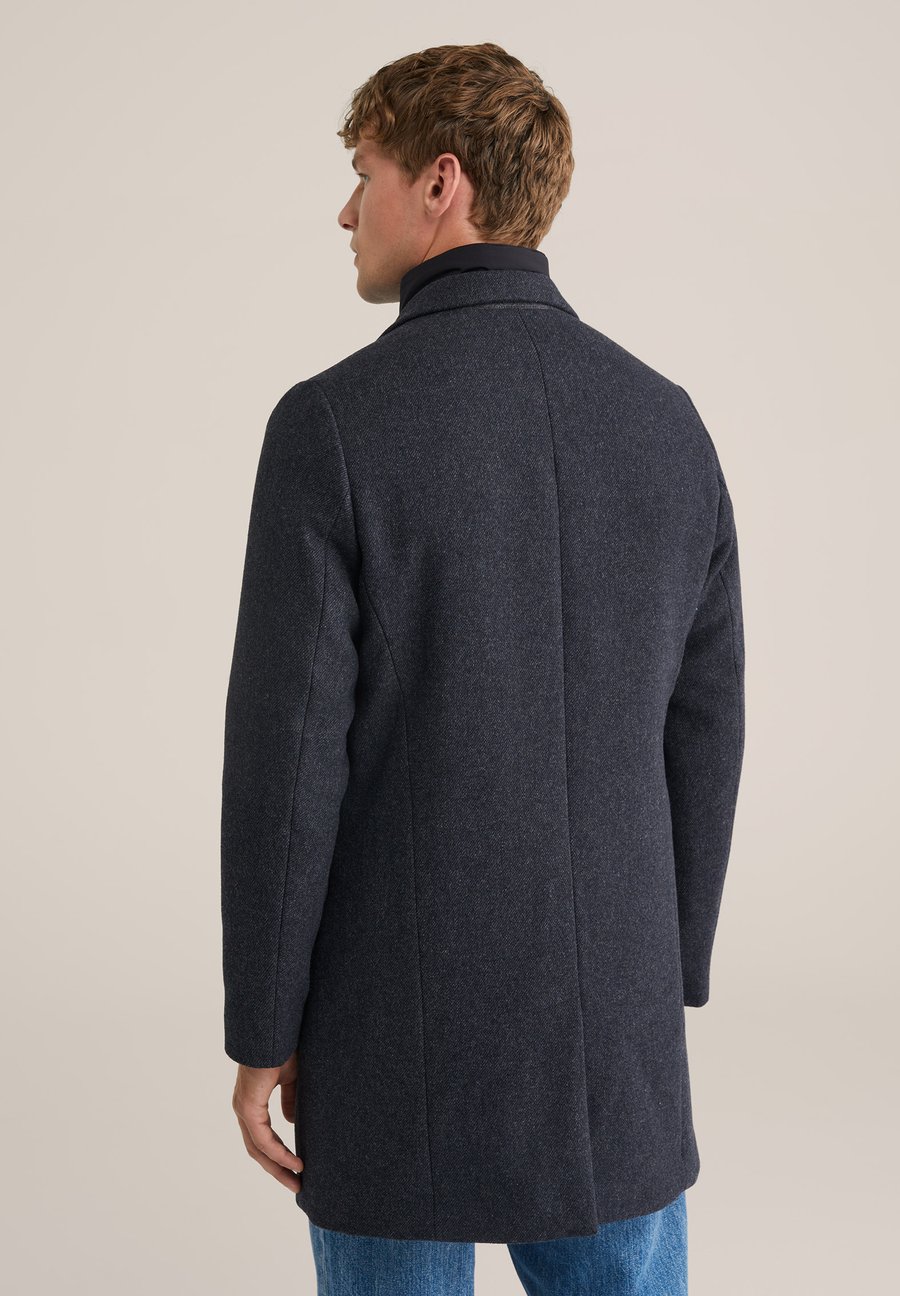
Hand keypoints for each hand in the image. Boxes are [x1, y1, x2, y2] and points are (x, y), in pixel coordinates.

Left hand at [232, 1049, 303, 1190]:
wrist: (275, 1029)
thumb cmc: (283, 1047)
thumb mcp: (291, 1078)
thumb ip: (290, 1099)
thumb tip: (290, 1121)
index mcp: (252, 1102)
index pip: (261, 1138)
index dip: (278, 1155)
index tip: (298, 1168)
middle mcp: (243, 1108)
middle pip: (257, 1150)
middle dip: (277, 1170)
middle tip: (297, 1185)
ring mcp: (244, 1108)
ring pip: (258, 1149)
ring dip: (278, 1167)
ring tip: (298, 1180)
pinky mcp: (248, 1106)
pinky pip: (263, 1139)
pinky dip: (278, 1153)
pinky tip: (295, 1162)